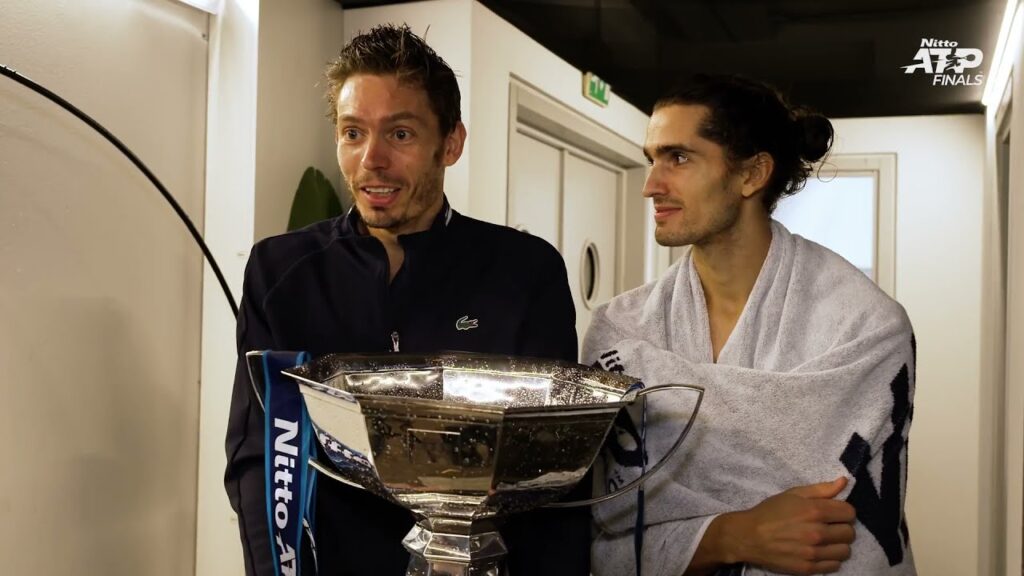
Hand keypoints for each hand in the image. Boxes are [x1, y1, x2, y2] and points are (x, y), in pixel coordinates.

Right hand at [712, 477, 856, 574]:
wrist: (749, 536)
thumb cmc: (770, 512)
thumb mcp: (793, 494)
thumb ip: (821, 489)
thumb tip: (844, 481)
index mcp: (815, 511)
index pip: (849, 513)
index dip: (844, 511)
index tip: (834, 512)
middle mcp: (817, 533)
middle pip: (850, 533)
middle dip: (842, 527)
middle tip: (830, 526)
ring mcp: (813, 553)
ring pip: (845, 551)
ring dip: (838, 545)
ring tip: (826, 540)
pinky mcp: (808, 568)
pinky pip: (834, 566)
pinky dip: (831, 559)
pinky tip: (820, 551)